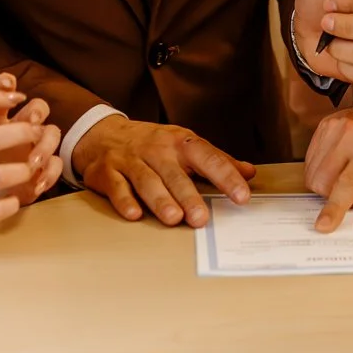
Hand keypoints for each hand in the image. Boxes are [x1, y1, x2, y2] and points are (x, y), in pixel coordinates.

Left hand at [0, 74, 62, 206]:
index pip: (6, 93)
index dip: (6, 86)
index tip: (5, 83)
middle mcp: (18, 128)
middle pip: (37, 107)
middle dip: (37, 110)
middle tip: (30, 120)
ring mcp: (33, 148)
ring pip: (51, 134)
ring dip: (45, 145)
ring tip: (31, 162)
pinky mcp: (41, 171)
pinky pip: (55, 165)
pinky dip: (49, 173)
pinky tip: (37, 184)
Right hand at [74, 116, 255, 227]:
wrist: (103, 134)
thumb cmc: (153, 144)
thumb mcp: (185, 146)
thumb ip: (217, 160)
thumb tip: (249, 172)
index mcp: (181, 143)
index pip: (208, 158)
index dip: (226, 176)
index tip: (242, 196)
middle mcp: (157, 150)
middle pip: (175, 174)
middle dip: (189, 196)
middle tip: (202, 217)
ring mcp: (131, 160)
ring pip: (146, 181)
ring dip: (160, 200)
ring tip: (173, 218)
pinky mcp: (108, 172)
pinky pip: (117, 186)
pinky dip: (124, 200)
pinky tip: (134, 214)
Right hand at [304, 90, 352, 231]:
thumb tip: (350, 203)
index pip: (347, 184)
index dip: (334, 208)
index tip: (323, 225)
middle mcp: (350, 133)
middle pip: (323, 180)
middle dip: (333, 195)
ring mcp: (335, 126)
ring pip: (312, 171)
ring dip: (326, 182)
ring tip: (348, 173)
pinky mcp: (326, 124)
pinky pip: (311, 158)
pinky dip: (321, 168)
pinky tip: (339, 163)